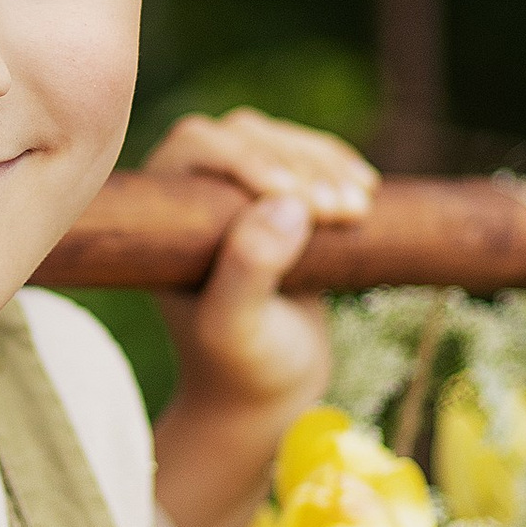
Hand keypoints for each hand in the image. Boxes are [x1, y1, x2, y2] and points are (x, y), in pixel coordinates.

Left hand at [144, 111, 377, 526]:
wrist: (268, 391)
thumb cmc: (240, 365)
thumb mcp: (237, 328)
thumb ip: (247, 272)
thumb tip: (284, 204)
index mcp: (158, 214)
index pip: (197, 147)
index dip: (249, 160)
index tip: (298, 199)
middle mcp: (189, 191)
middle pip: (244, 135)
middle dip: (299, 165)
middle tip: (342, 213)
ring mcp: (235, 190)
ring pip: (282, 142)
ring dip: (325, 166)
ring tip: (358, 212)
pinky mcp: (279, 199)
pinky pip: (310, 159)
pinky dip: (340, 168)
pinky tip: (367, 191)